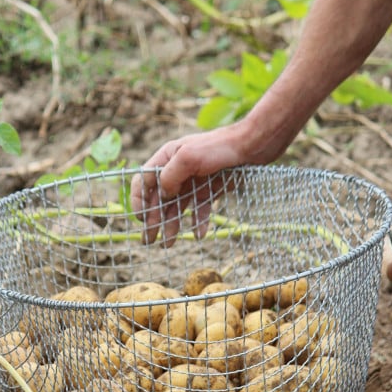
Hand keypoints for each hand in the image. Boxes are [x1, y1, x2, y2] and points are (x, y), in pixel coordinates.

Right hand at [130, 126, 249, 246]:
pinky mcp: (209, 190)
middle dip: (153, 220)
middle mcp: (177, 170)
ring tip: (168, 245)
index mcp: (166, 158)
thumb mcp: (189, 158)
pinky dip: (198, 222)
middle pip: (159, 199)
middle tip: (148, 241)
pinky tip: (199, 235)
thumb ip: (170, 176)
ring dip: (171, 225)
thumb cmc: (220, 146)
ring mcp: (193, 181)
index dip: (139, 200)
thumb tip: (162, 194)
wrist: (252, 146)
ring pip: (177, 207)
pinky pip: (199, 210)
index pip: (144, 181)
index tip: (141, 219)